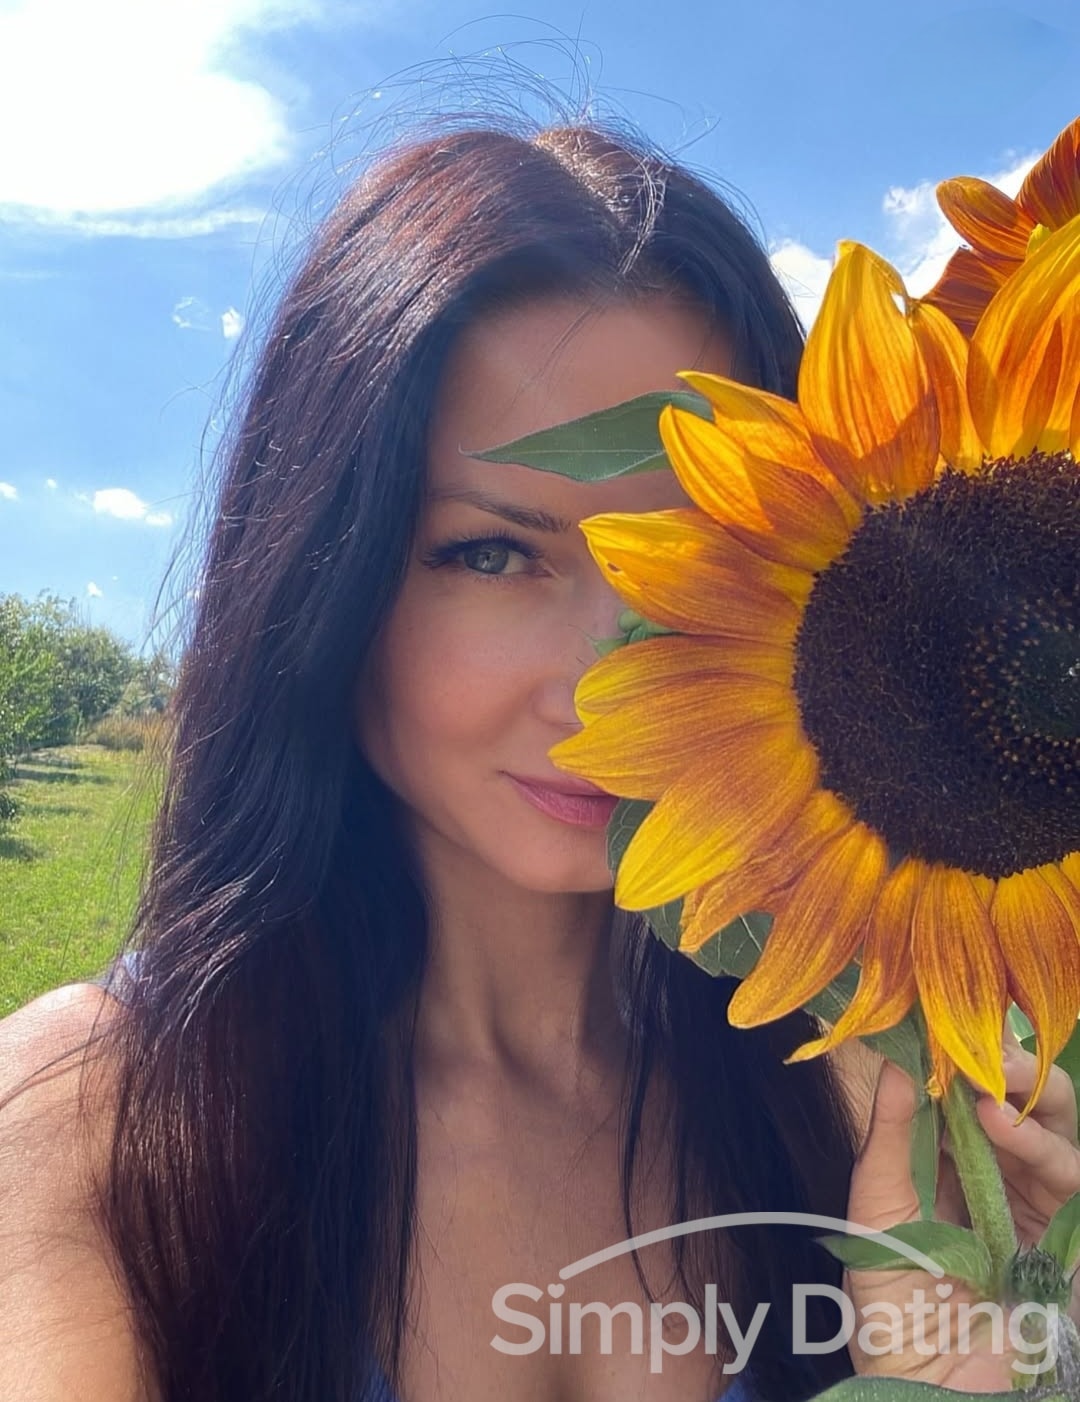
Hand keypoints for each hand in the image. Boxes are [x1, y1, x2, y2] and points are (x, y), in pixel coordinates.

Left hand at [842, 1038, 1079, 1389]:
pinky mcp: (1071, 1237)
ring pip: (1053, 1128)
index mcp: (949, 1168)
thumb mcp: (877, 1213)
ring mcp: (1039, 1207)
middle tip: (975, 1038)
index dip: (953, 1059)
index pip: (962, 1096)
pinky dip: (1037, 1143)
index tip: (933, 1021)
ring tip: (986, 1078)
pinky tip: (1000, 1122)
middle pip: (1018, 1103)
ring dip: (1021, 1092)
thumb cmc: (895, 1309)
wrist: (932, 1387)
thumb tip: (896, 1061)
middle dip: (1001, 1064)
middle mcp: (999, 1180)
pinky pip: (1070, 1178)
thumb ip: (889, 1138)